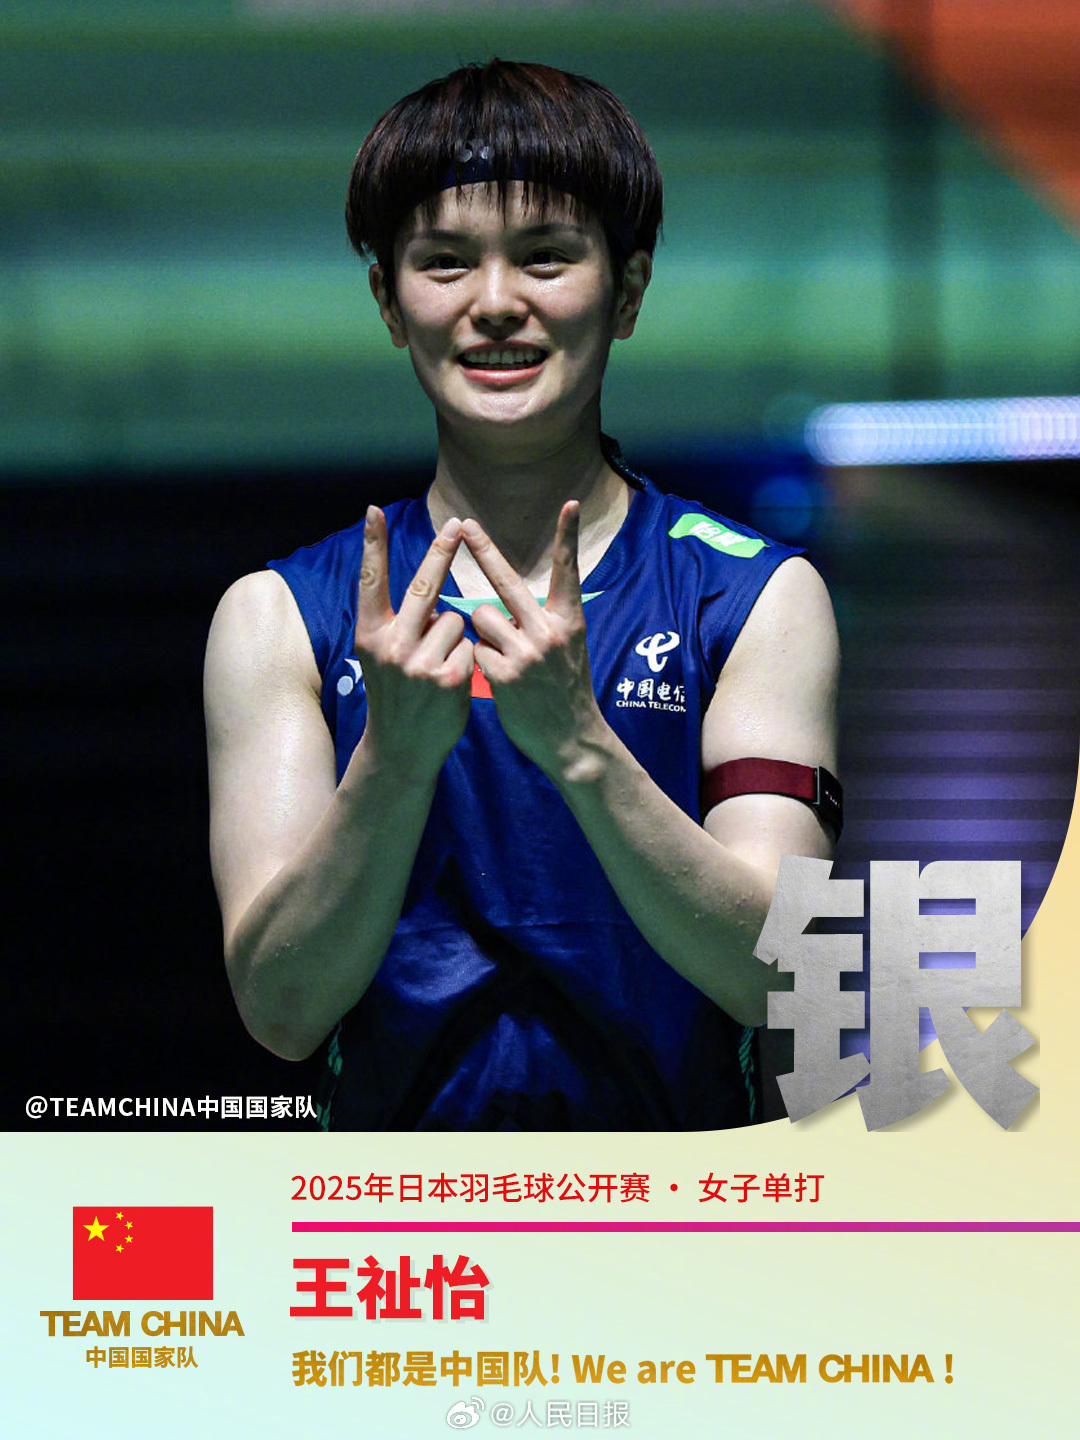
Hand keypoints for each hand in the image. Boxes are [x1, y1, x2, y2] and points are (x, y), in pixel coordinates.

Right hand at [353, 507, 473, 781]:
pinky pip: (471, 646)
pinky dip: (468, 659)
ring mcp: (418, 663)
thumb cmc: (397, 695)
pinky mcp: (448, 678)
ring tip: (439, 666)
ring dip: (456, 636)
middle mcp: (390, 645)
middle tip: (456, 523)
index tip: (374, 510)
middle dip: (441, 550)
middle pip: (423, 585)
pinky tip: (453, 682)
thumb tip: (427, 590)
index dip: (372, 545)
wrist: (401, 748)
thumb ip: (397, 625)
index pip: (370, 581)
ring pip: (455, 620)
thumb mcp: (381, 657)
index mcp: (369, 636)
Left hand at [465, 502, 607, 780]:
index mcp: (569, 621)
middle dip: (482, 549)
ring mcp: (527, 653)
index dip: (569, 537)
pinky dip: (478, 661)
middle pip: (507, 581)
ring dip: (479, 632)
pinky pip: (474, 650)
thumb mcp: (567, 649)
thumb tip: (505, 602)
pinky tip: (498, 679)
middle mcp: (549, 631)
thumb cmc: (564, 691)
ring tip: (500, 656)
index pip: (568, 571)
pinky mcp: (506, 675)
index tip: (570, 503)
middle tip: (464, 522)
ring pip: (479, 617)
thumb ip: (542, 622)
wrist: (572, 738)